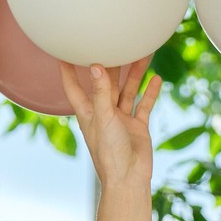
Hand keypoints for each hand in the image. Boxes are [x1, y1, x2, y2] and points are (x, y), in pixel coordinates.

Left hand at [58, 59, 158, 195]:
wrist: (129, 179)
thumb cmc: (109, 154)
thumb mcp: (103, 119)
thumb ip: (101, 93)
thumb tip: (95, 66)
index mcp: (88, 112)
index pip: (73, 86)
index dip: (67, 70)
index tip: (63, 51)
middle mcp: (103, 113)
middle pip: (106, 83)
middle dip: (111, 64)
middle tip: (115, 41)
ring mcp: (121, 119)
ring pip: (128, 90)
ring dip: (134, 74)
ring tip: (143, 53)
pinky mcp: (137, 126)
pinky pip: (144, 105)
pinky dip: (150, 93)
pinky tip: (157, 79)